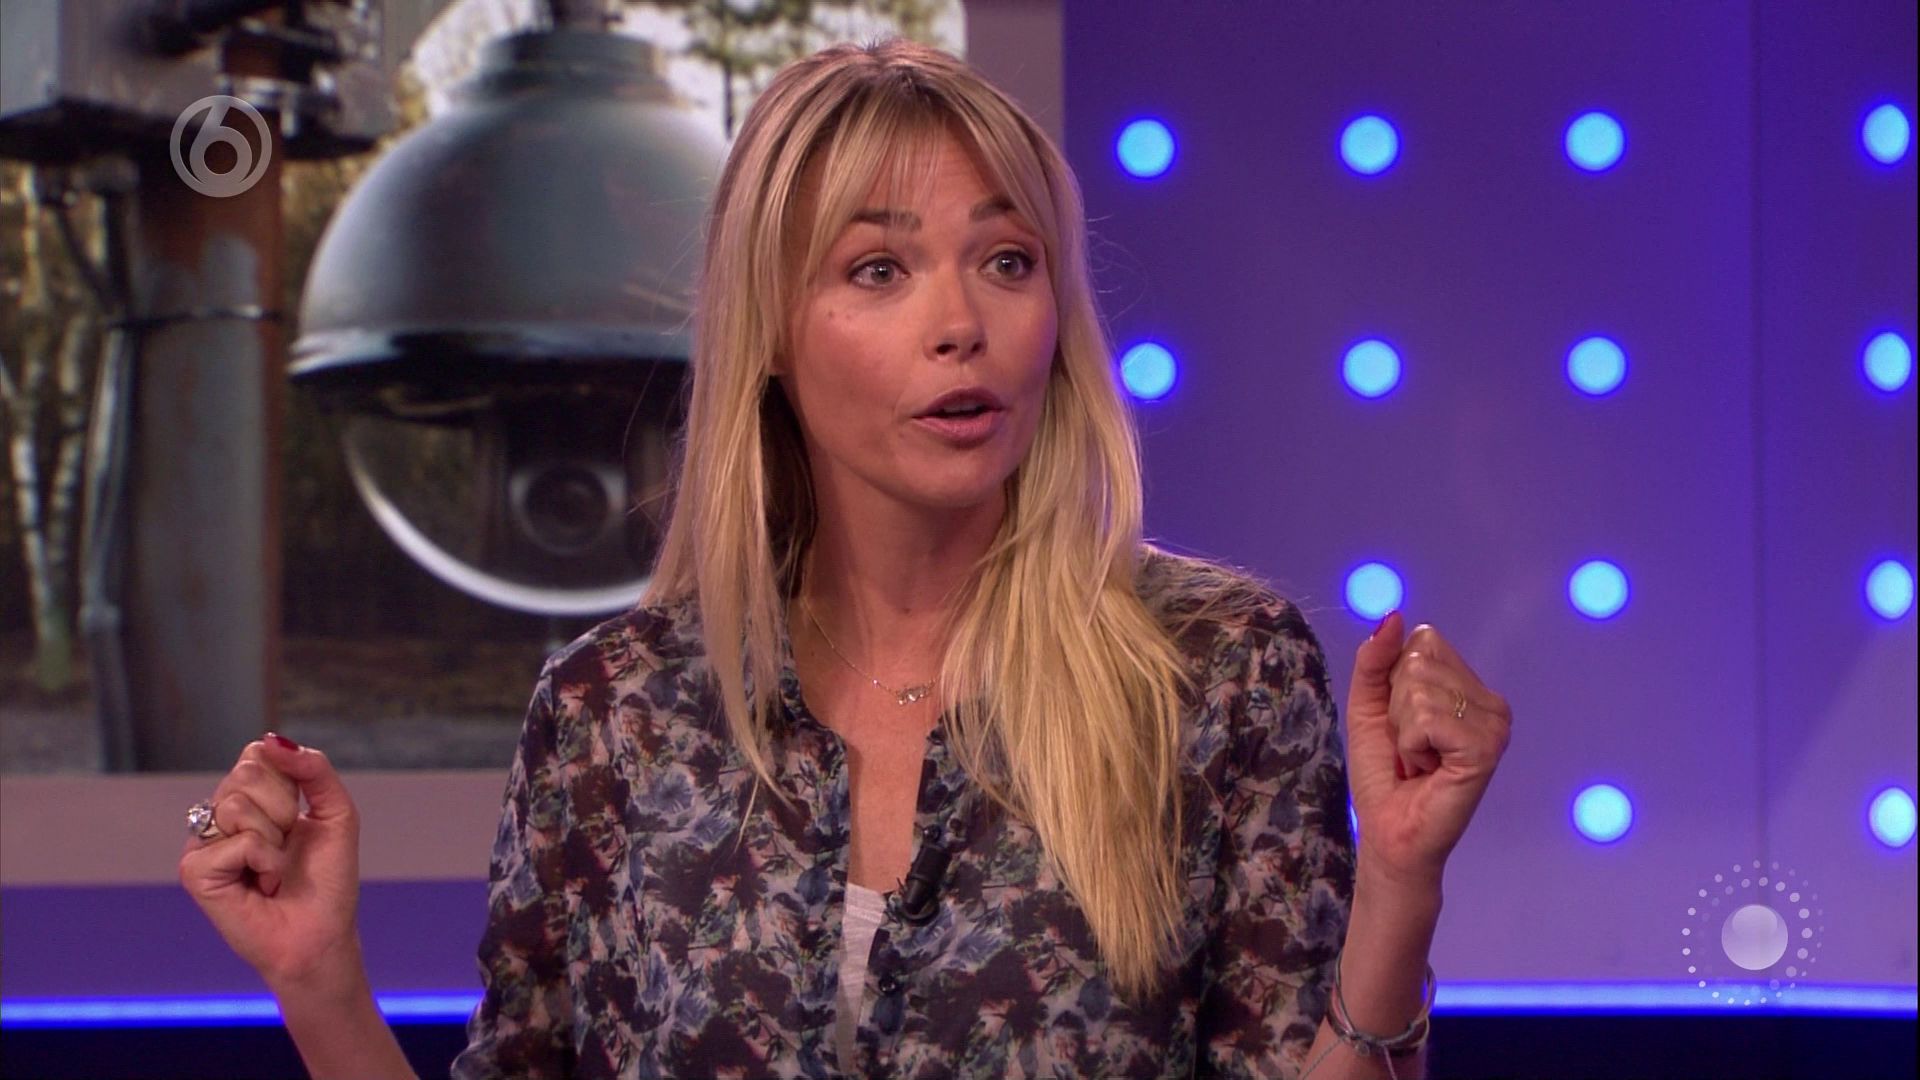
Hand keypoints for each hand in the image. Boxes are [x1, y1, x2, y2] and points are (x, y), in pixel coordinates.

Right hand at [178, 734, 364, 993]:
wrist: (321, 934)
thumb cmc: (327, 879)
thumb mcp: (335, 812)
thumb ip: (313, 769)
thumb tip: (271, 739)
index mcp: (251, 800)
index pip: (255, 754)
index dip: (287, 780)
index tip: (299, 817)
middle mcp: (221, 818)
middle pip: (246, 773)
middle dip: (282, 808)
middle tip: (286, 847)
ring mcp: (203, 844)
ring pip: (236, 804)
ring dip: (274, 838)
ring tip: (273, 869)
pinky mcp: (194, 871)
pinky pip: (235, 841)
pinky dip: (262, 861)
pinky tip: (261, 885)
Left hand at [1342, 611, 1511, 891]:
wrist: (1389, 832)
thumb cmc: (1383, 773)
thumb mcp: (1368, 705)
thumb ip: (1376, 659)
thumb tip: (1394, 615)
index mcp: (1468, 686)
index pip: (1424, 641)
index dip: (1394, 681)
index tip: (1403, 724)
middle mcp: (1489, 701)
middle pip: (1420, 660)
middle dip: (1396, 707)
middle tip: (1411, 747)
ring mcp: (1494, 724)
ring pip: (1420, 687)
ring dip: (1403, 730)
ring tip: (1419, 760)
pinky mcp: (1486, 747)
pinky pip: (1428, 717)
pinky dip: (1412, 744)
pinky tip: (1428, 769)